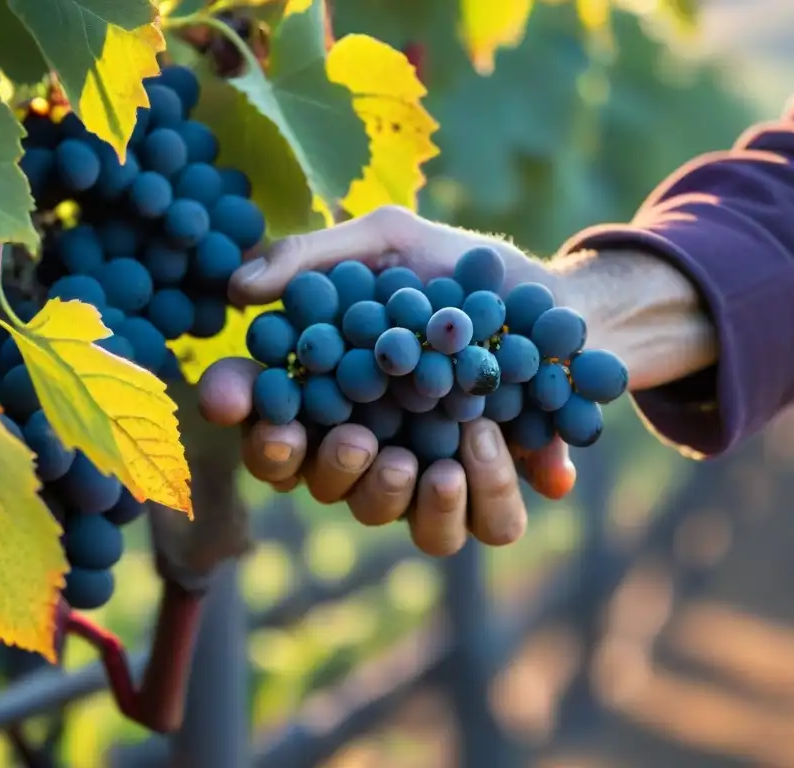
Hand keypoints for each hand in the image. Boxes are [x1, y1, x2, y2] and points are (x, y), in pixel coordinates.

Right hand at [198, 206, 576, 556]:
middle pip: (322, 485)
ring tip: (432, 462)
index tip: (236, 403)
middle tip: (356, 438)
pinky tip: (488, 443)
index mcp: (333, 395)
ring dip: (400, 496)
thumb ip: (314, 258)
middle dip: (330, 469)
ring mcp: (428, 476)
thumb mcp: (390, 242)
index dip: (246, 421)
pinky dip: (486, 494)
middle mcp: (371, 444)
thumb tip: (237, 289)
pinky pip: (481, 526)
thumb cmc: (459, 272)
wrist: (557, 304)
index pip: (269, 424)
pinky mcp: (491, 493)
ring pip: (392, 517)